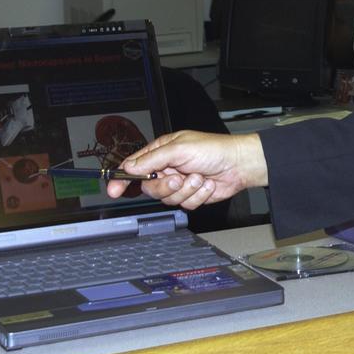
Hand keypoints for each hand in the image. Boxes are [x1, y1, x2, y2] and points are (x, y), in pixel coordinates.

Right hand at [104, 130, 267, 210]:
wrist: (239, 164)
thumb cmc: (214, 149)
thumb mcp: (180, 149)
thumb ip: (153, 159)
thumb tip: (130, 167)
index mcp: (161, 152)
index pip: (134, 167)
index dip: (122, 179)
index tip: (113, 190)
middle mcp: (168, 168)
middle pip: (150, 188)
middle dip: (165, 186)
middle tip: (178, 178)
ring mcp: (179, 183)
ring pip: (167, 199)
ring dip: (186, 190)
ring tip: (199, 177)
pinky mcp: (191, 196)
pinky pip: (185, 204)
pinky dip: (197, 195)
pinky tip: (207, 184)